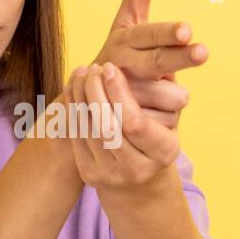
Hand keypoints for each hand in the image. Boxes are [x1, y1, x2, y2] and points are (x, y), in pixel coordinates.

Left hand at [67, 62, 180, 197]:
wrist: (141, 178)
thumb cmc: (157, 133)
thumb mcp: (167, 115)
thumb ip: (159, 89)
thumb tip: (149, 59)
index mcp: (164, 152)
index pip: (135, 121)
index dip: (119, 92)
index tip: (109, 67)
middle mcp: (138, 169)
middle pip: (107, 127)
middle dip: (95, 92)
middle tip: (92, 67)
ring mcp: (111, 174)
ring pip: (87, 130)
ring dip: (80, 95)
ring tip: (81, 72)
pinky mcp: (90, 174)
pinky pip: (76, 136)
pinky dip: (72, 108)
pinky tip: (73, 87)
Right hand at [90, 0, 209, 129]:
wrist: (86, 107)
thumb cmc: (118, 57)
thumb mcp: (125, 24)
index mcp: (123, 42)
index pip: (151, 34)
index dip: (169, 33)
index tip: (187, 29)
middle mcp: (120, 68)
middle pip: (159, 63)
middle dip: (181, 57)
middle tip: (203, 51)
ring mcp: (123, 99)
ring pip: (171, 97)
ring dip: (174, 97)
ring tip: (160, 96)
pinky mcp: (128, 127)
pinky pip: (167, 122)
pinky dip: (166, 119)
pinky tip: (154, 115)